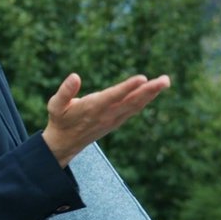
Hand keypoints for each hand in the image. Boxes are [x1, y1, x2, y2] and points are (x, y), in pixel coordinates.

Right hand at [42, 73, 171, 166]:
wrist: (65, 143)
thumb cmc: (60, 120)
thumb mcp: (55, 106)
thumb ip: (64, 91)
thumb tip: (75, 76)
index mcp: (93, 108)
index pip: (114, 96)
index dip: (128, 87)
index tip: (142, 78)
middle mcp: (107, 114)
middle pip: (132, 101)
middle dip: (149, 90)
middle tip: (165, 80)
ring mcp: (114, 119)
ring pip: (136, 105)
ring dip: (152, 93)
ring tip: (165, 81)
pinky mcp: (117, 120)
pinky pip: (134, 108)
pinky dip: (146, 99)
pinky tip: (154, 90)